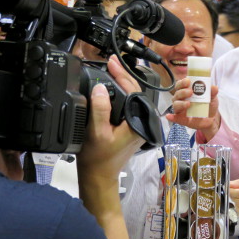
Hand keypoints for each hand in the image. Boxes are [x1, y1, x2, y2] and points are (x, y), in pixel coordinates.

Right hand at [77, 56, 143, 181]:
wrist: (98, 176)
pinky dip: (120, 94)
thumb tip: (101, 87)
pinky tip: (111, 88)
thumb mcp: (97, 132)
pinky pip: (127, 104)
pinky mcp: (131, 126)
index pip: (134, 90)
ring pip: (132, 97)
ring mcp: (137, 124)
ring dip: (122, 83)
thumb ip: (100, 109)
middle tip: (110, 62)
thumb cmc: (98, 158)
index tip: (112, 62)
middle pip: (135, 91)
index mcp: (139, 122)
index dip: (122, 74)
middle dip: (123, 75)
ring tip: (110, 70)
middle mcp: (142, 121)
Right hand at [166, 78, 221, 140]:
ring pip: (175, 105)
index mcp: (186, 92)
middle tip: (190, 92)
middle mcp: (181, 100)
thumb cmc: (208, 105)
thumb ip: (213, 92)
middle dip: (182, 92)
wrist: (212, 119)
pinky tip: (169, 116)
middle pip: (177, 94)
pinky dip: (171, 117)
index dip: (182, 82)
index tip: (188, 81)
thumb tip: (214, 87)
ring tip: (188, 103)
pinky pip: (175, 118)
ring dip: (180, 103)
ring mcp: (181, 110)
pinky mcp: (182, 119)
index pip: (180, 85)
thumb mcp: (212, 98)